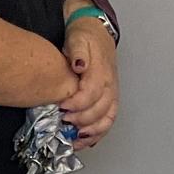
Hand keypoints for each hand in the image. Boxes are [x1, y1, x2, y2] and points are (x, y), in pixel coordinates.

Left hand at [60, 19, 119, 149]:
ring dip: (91, 132)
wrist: (96, 32)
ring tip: (74, 139)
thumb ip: (78, 52)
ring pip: (107, 119)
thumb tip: (78, 65)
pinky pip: (108, 121)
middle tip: (63, 122)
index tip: (61, 107)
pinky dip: (98, 134)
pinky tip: (84, 141)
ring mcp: (112, 94)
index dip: (77, 104)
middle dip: (81, 120)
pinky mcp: (110, 100)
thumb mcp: (77, 38)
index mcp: (102, 71)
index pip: (92, 93)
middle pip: (100, 110)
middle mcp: (111, 86)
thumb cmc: (84, 37)